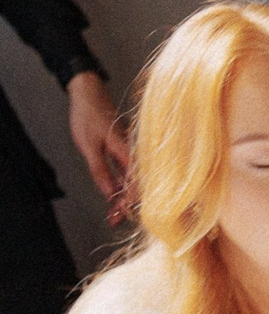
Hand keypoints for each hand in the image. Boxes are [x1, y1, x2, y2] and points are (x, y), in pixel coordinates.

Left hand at [64, 71, 130, 219]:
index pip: (136, 184)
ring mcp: (128, 152)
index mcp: (127, 152)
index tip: (121, 216)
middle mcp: (132, 153)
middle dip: (126, 205)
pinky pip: (125, 173)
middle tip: (114, 221)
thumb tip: (110, 195)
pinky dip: (120, 186)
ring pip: (130, 180)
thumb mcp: (89, 147)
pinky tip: (114, 197)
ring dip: (122, 198)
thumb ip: (100, 171)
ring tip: (113, 215)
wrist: (88, 92)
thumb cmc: (88, 116)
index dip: (130, 202)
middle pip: (135, 185)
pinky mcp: (121, 151)